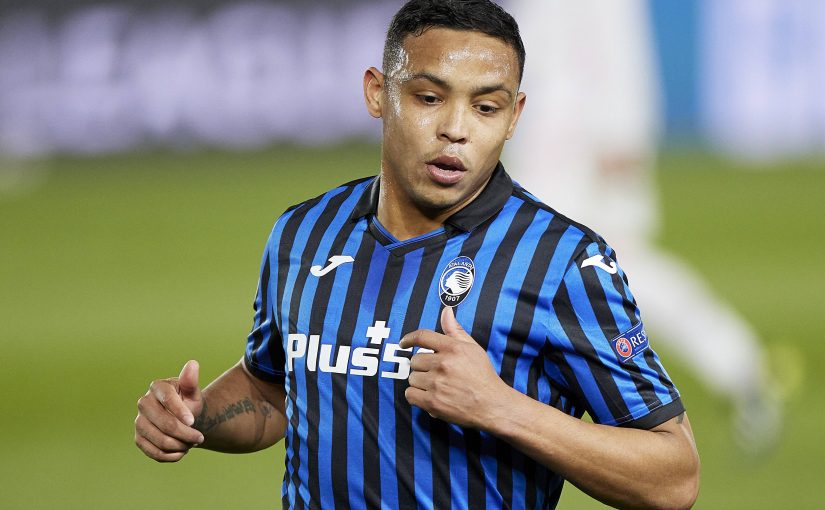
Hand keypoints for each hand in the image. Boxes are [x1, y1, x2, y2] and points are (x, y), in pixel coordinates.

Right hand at [134, 360, 205, 461]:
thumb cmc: (189, 402)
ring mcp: (139, 422)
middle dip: (187, 434)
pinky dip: (172, 455)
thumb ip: (191, 381)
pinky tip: (182, 451)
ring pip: (161, 440)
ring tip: (192, 443)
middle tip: (200, 438)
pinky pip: (155, 453)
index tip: (193, 421)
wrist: (184, 419)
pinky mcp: (139, 438)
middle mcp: (144, 403)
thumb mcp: (193, 393)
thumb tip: (193, 364)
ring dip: (181, 446)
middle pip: (166, 424)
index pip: (168, 399)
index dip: (181, 412)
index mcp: (157, 387)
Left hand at [399, 307, 510, 428]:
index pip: (422, 337)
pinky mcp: (433, 403)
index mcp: (453, 348)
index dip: (409, 339)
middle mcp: (443, 364)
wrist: (492, 405)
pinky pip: (410, 395)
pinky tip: (429, 396)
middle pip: (415, 361)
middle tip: (435, 374)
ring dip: (420, 383)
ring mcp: (437, 384)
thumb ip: (455, 330)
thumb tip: (446, 311)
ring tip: (436, 386)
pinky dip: (416, 397)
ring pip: (412, 378)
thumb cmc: (483, 375)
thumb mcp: (473, 348)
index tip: (403, 343)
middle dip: (422, 367)